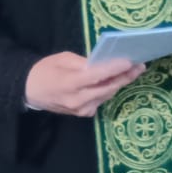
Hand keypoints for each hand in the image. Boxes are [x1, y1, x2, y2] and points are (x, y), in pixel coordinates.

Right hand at [24, 53, 144, 116]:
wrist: (30, 90)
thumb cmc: (45, 70)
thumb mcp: (63, 58)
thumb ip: (84, 63)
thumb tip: (104, 63)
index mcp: (70, 83)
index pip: (97, 76)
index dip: (115, 69)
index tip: (131, 61)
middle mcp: (78, 100)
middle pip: (107, 88)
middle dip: (125, 76)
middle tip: (140, 65)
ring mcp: (81, 109)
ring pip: (107, 95)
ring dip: (120, 83)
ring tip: (133, 71)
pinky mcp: (84, 113)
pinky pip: (101, 100)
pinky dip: (109, 90)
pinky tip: (116, 81)